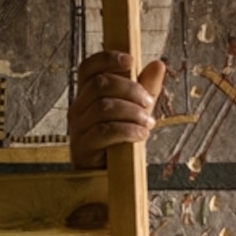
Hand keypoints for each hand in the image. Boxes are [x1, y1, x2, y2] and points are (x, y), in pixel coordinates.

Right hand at [68, 49, 165, 170]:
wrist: (109, 177)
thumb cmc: (121, 141)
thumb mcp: (137, 111)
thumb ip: (146, 89)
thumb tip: (158, 64)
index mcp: (87, 95)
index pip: (88, 68)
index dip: (107, 58)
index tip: (131, 60)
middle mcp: (78, 108)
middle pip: (100, 84)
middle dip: (131, 89)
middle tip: (149, 102)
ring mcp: (78, 128)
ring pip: (104, 107)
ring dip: (132, 112)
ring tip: (148, 123)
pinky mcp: (83, 147)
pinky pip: (105, 131)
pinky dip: (128, 130)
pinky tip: (141, 135)